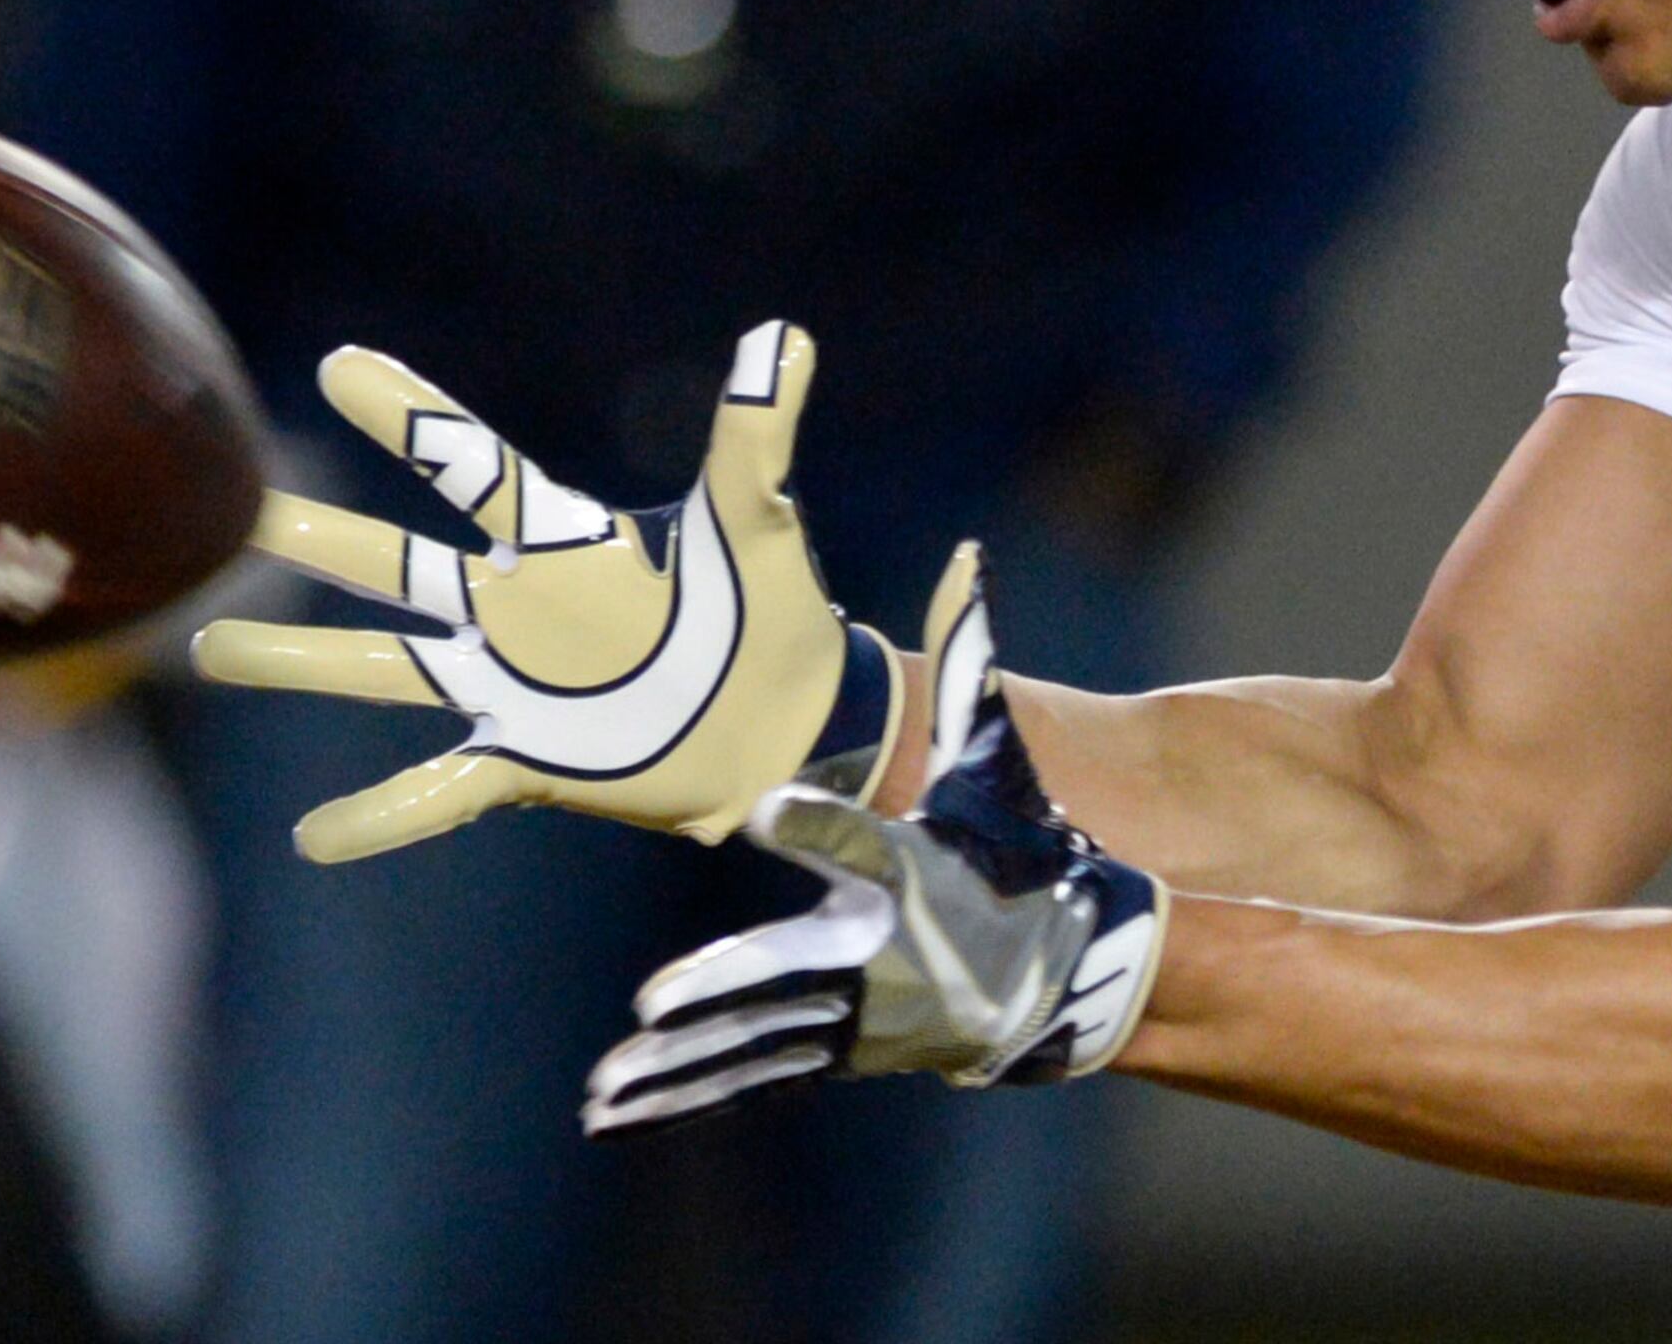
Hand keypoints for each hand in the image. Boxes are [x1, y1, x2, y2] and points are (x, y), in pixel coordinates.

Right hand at [190, 320, 900, 855]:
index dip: (408, 417)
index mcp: (564, 542)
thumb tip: (784, 339)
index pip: (470, 465)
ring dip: (301, 662)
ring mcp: (512, 689)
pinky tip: (313, 837)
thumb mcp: (757, 525)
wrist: (794, 726)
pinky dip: (381, 815)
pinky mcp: (530, 762)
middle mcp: (517, 610)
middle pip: (396, 565)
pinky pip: (438, 787)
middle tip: (235, 513)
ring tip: (206, 651)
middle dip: (319, 540)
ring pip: (385, 668)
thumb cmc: (775, 614)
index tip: (339, 365)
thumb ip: (755, 438)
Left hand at [579, 545, 1166, 1135]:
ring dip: (680, 1069)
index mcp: (910, 875)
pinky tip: (614, 1113)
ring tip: (608, 1086)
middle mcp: (881, 957)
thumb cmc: (1008, 853)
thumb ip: (970, 672)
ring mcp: (856, 1019)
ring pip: (757, 1044)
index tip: (766, 805)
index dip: (816, 821)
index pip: (862, 841)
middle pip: (790, 975)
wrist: (1064, 970)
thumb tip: (969, 558)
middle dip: (722, 991)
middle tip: (652, 1006)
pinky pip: (748, 1075)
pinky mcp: (833, 1051)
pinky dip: (684, 1095)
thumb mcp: (993, 766)